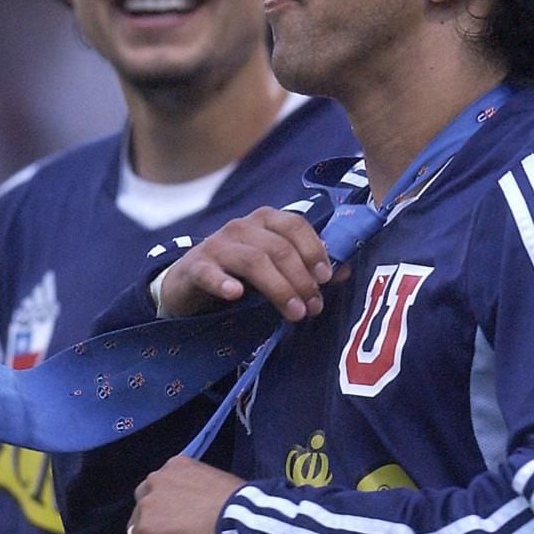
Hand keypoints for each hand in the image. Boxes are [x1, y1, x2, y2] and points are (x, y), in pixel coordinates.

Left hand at [126, 456, 245, 533]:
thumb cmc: (243, 509)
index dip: (170, 529)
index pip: (158, 503)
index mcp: (173, 468)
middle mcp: (154, 482)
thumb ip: (192, 504)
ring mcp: (146, 508)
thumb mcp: (213, 493)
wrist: (244, 521)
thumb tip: (188, 528)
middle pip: (145, 524)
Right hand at [159, 207, 339, 320]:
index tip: (326, 278)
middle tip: (313, 307)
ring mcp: (216, 245)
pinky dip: (224, 282)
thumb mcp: (275, 268)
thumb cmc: (240, 273)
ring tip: (293, 313)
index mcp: (265, 220)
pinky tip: (235, 295)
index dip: (314, 250)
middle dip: (301, 279)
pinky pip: (210, 272)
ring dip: (278, 288)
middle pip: (278, 247)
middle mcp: (241, 226)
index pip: (295, 224)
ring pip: (253, 260)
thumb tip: (344, 271)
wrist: (190, 283)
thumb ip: (307, 268)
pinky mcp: (195, 266)